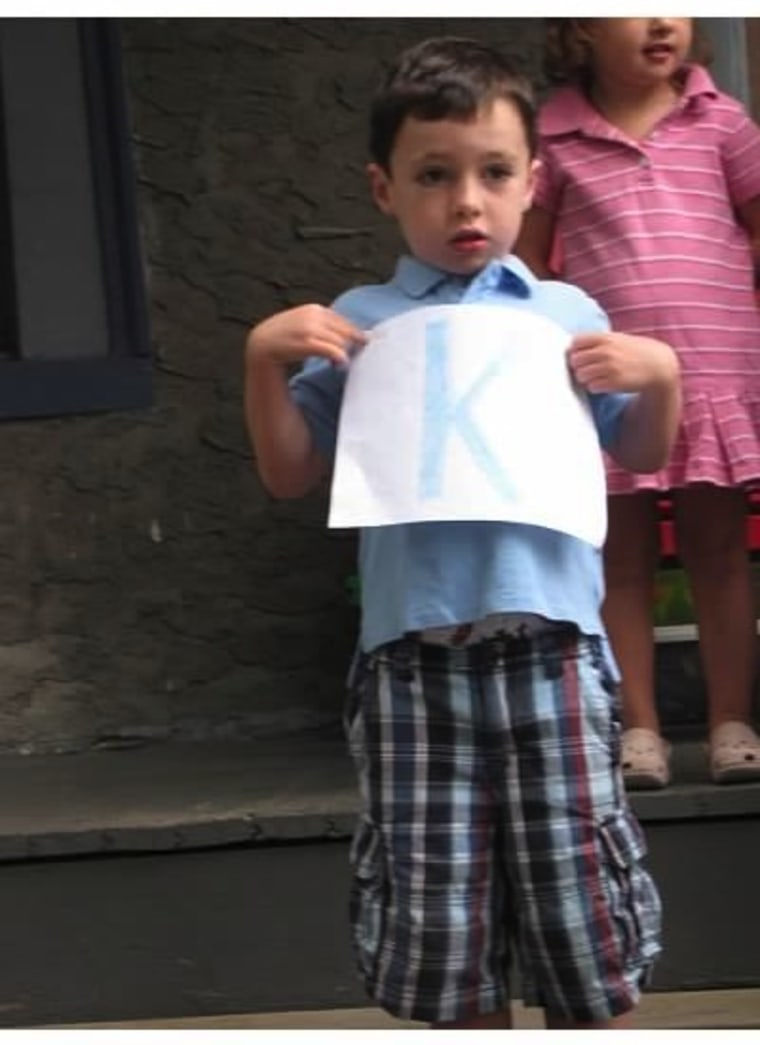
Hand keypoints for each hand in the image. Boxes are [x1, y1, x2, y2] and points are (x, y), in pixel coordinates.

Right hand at [247, 304, 366, 368]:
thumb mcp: (303, 324)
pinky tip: (338, 365)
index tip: (362, 345)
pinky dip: (341, 359)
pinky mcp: (308, 342)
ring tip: (338, 364)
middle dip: (350, 345)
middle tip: (346, 358)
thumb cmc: (285, 338)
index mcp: (315, 309)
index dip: (354, 335)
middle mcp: (314, 315)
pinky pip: (334, 351)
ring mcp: (311, 328)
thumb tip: (347, 335)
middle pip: (345, 332)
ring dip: (343, 354)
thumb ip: (321, 325)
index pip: (343, 322)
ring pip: (341, 342)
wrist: (262, 344)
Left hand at [568, 331, 678, 393]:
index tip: (581, 356)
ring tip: (597, 377)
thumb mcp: (617, 339)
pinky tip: (604, 384)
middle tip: (588, 369)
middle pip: (575, 360)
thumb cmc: (635, 351)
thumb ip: (597, 341)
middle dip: (579, 366)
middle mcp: (606, 351)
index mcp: (605, 338)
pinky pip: (592, 387)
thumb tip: (571, 347)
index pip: (576, 342)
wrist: (658, 365)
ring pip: (581, 375)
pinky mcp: (614, 382)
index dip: (576, 351)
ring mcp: (610, 367)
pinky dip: (595, 387)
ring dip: (585, 378)